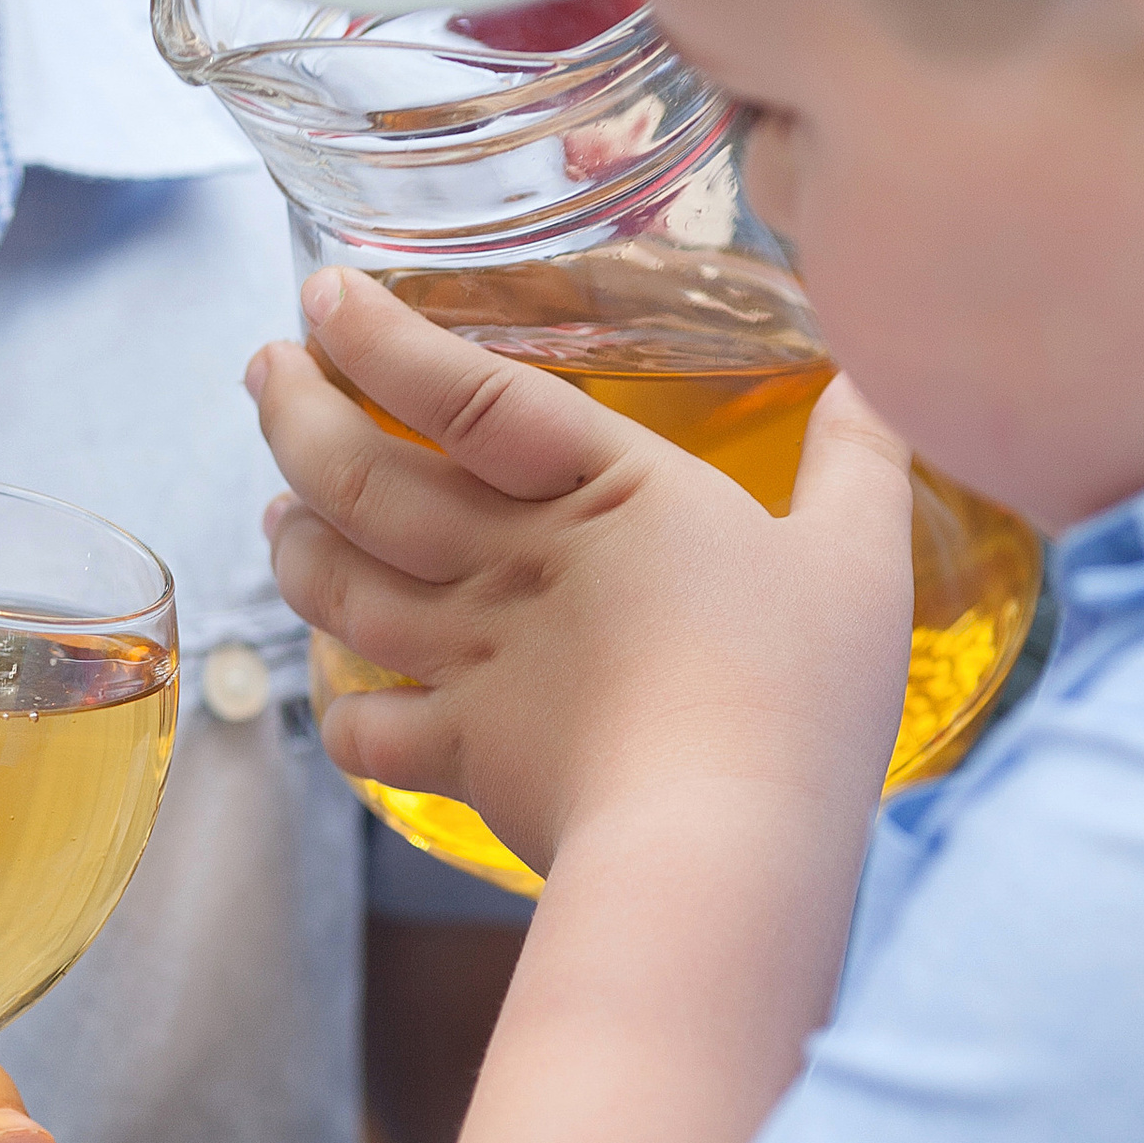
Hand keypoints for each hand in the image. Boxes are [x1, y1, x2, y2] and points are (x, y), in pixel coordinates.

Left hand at [250, 267, 914, 878]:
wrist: (723, 843)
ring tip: (272, 510)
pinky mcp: (465, 758)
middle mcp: (513, 564)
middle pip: (361, 478)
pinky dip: (340, 707)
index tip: (323, 299)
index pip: (463, 390)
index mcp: (602, 490)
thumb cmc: (798, 692)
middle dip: (294, 415)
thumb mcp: (858, 557)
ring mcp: (475, 662)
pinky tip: (339, 690)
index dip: (381, 339)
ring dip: (294, 541)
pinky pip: (368, 729)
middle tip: (263, 374)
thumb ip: (860, 463)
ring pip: (340, 586)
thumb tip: (880, 384)